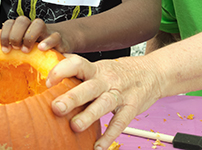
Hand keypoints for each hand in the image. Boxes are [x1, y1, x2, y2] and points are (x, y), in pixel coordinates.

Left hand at [0, 16, 69, 53]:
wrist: (63, 40)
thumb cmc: (40, 43)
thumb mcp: (23, 42)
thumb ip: (9, 37)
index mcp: (24, 27)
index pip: (10, 23)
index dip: (5, 35)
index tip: (4, 49)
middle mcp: (34, 26)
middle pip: (22, 20)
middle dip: (15, 35)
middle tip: (15, 48)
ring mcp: (47, 31)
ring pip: (38, 23)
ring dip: (29, 37)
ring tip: (25, 50)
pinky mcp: (59, 38)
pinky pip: (54, 36)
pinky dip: (47, 42)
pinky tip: (41, 49)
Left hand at [47, 54, 161, 149]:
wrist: (153, 72)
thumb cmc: (121, 72)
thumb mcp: (101, 66)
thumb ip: (79, 68)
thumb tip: (53, 59)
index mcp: (96, 70)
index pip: (78, 64)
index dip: (62, 71)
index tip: (48, 81)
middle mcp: (107, 81)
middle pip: (89, 87)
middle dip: (72, 97)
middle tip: (57, 107)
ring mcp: (120, 94)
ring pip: (104, 104)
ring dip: (89, 116)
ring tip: (75, 127)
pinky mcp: (132, 107)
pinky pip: (120, 122)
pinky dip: (110, 135)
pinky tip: (98, 147)